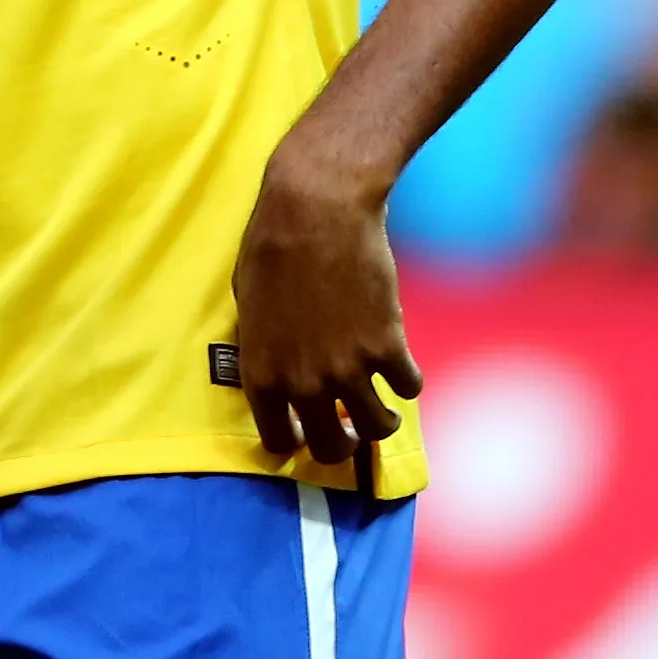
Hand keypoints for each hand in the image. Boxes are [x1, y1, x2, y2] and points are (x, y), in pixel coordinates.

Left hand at [230, 137, 423, 467]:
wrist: (316, 210)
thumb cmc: (270, 246)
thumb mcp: (249, 306)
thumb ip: (266, 347)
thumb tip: (282, 367)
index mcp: (262, 374)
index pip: (278, 441)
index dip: (294, 441)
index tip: (304, 433)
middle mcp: (304, 383)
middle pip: (330, 448)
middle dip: (341, 445)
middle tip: (349, 431)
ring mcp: (348, 369)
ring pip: (378, 427)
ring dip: (382, 423)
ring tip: (385, 411)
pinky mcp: (387, 347)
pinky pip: (408, 387)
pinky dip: (407, 381)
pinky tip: (402, 369)